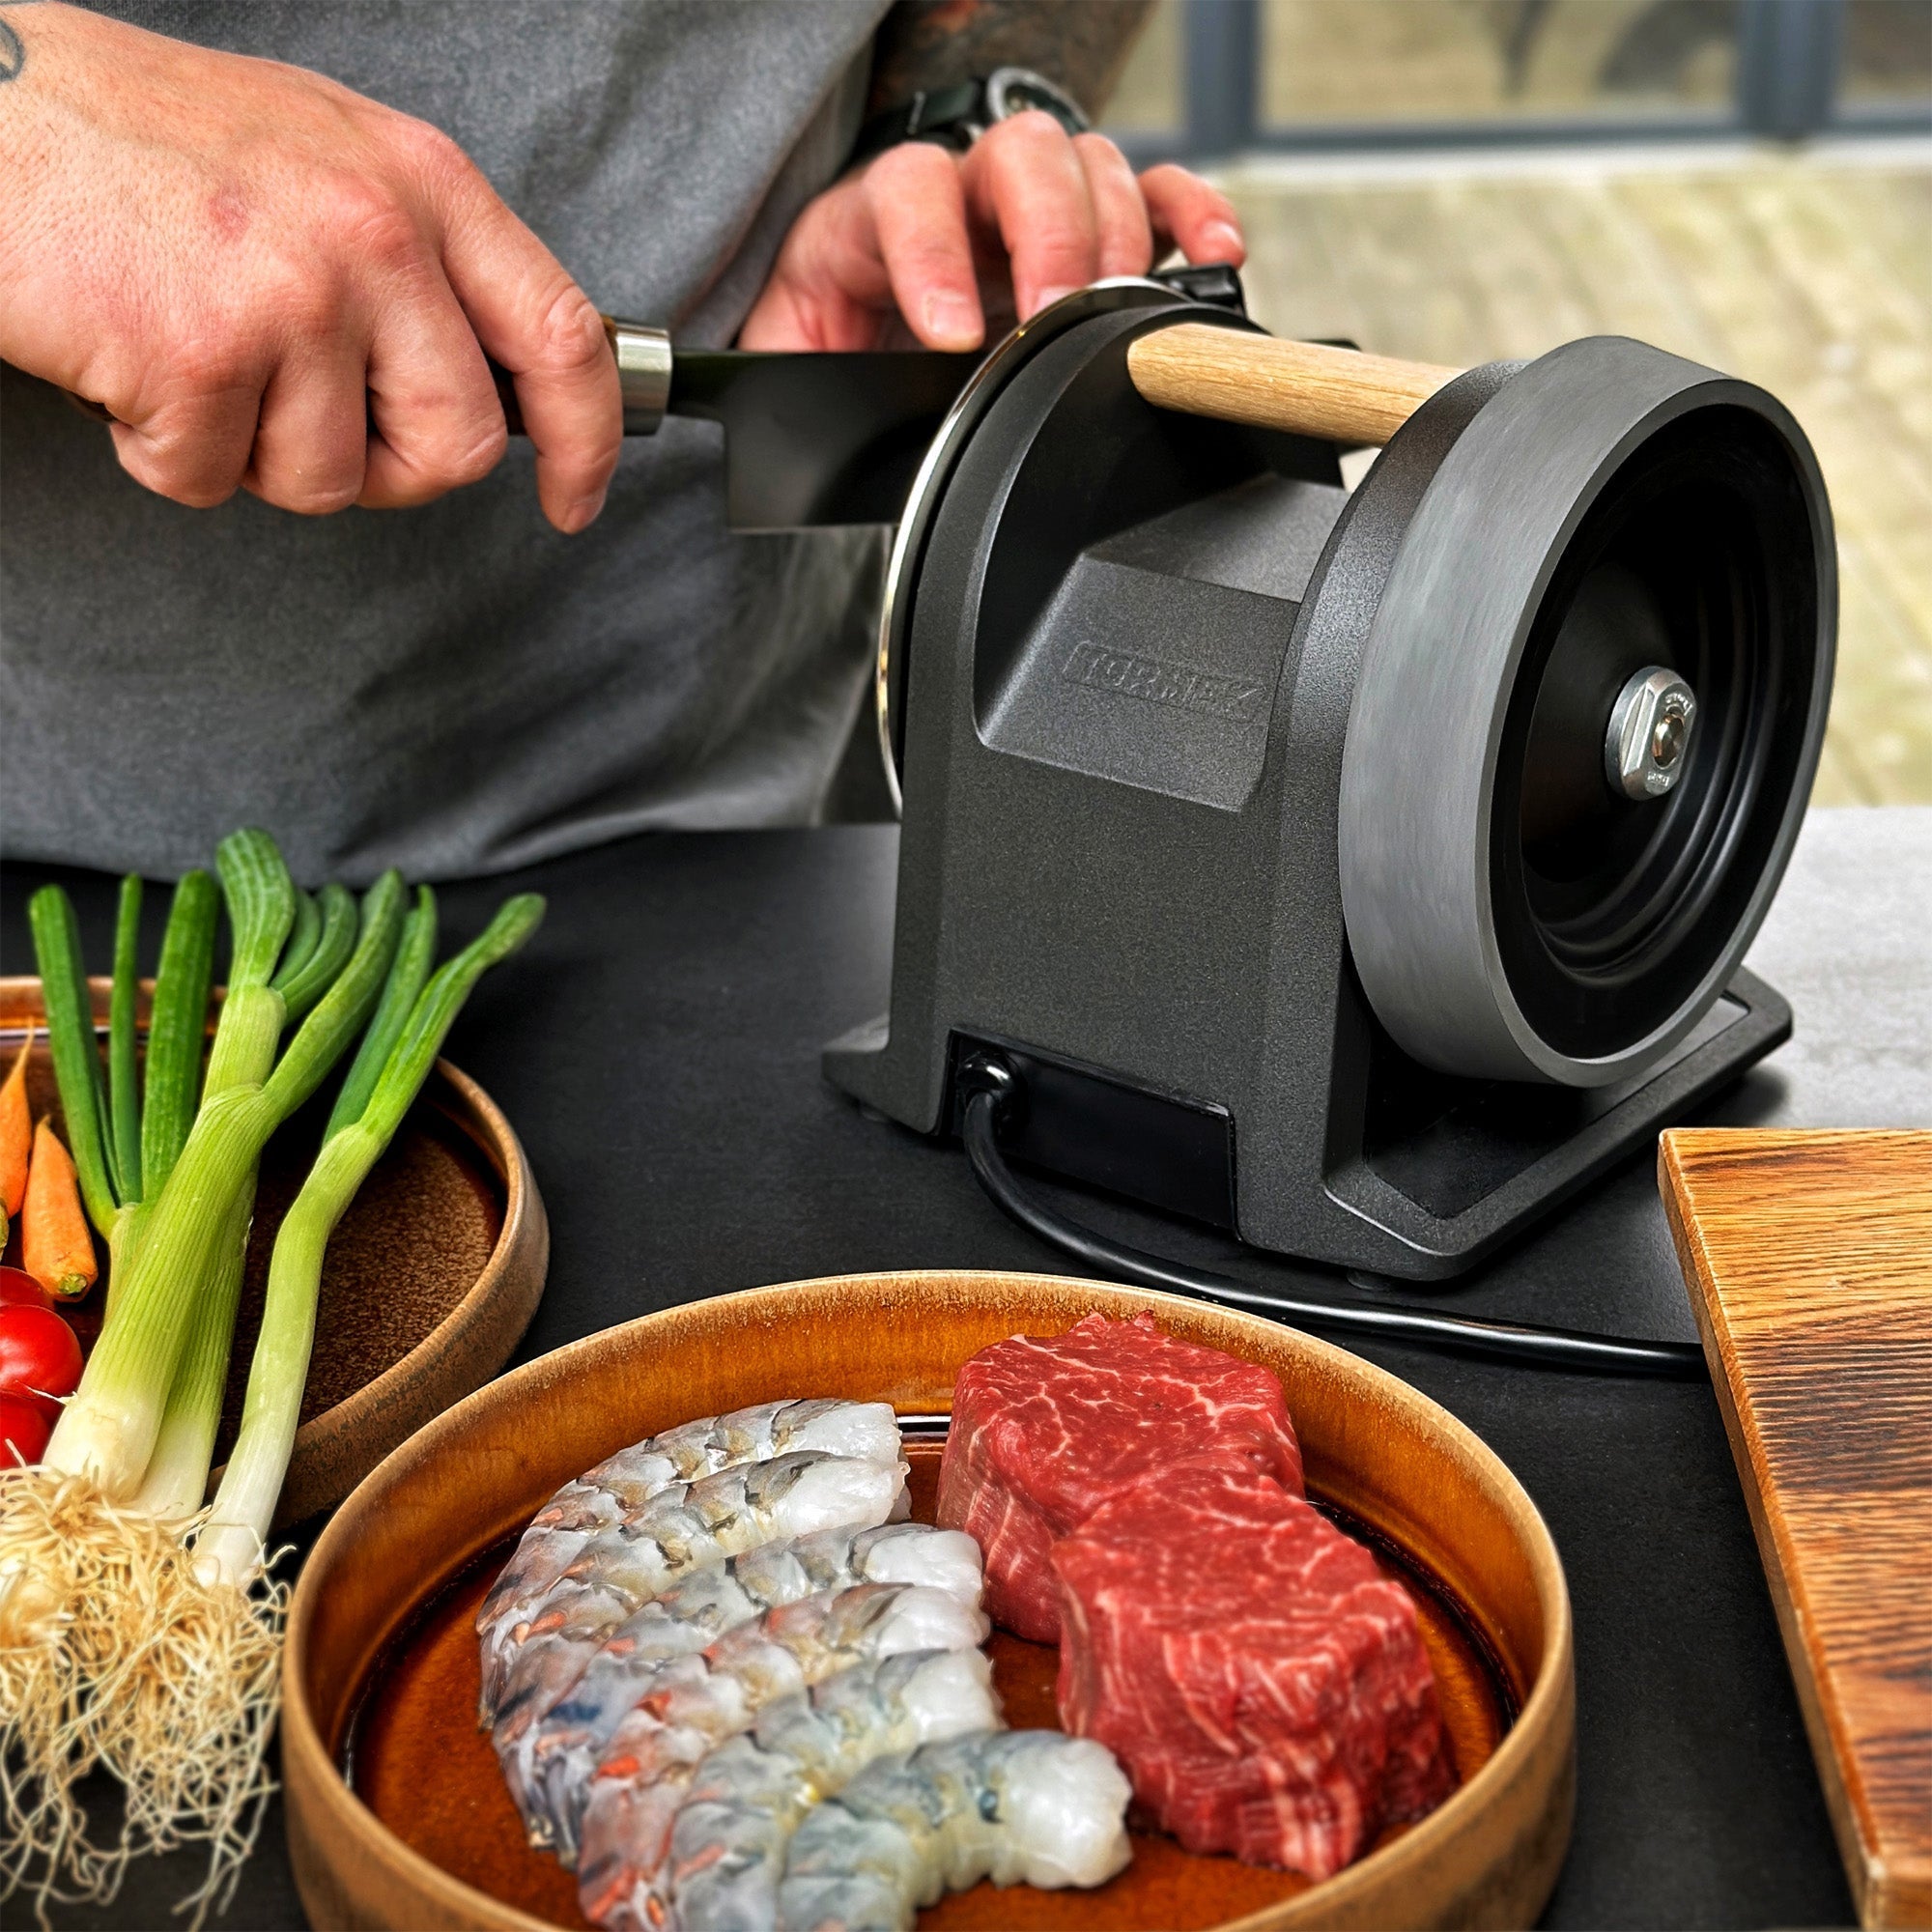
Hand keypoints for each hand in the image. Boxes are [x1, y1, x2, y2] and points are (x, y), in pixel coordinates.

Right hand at [0, 4, 617, 529]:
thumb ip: (417, 258)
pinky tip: (130, 364)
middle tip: (313, 426)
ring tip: (198, 358)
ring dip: (258, 456)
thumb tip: (489, 370)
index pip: (561, 337)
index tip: (576, 498)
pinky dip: (163, 451)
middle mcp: (375, 233)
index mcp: (420, 181)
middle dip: (392, 471)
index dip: (588, 442)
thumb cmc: (136, 139)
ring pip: (334, 481)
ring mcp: (293, 295)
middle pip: (460, 444)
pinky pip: (214, 481)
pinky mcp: (203, 356)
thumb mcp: (320, 157)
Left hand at [740, 112, 1245, 351]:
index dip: (934, 254)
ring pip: (1087, 167)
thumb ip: (792, 384)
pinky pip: (1151, 197)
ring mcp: (1024, 213)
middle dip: (1047, 235)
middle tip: (1056, 318)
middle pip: (1016, 155)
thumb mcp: (788, 379)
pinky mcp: (1083, 241)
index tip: (953, 336)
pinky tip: (1212, 255)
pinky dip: (1188, 219)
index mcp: (863, 224)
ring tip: (1117, 316)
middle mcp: (955, 199)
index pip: (907, 192)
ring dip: (1115, 236)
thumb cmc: (826, 374)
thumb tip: (792, 432)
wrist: (848, 375)